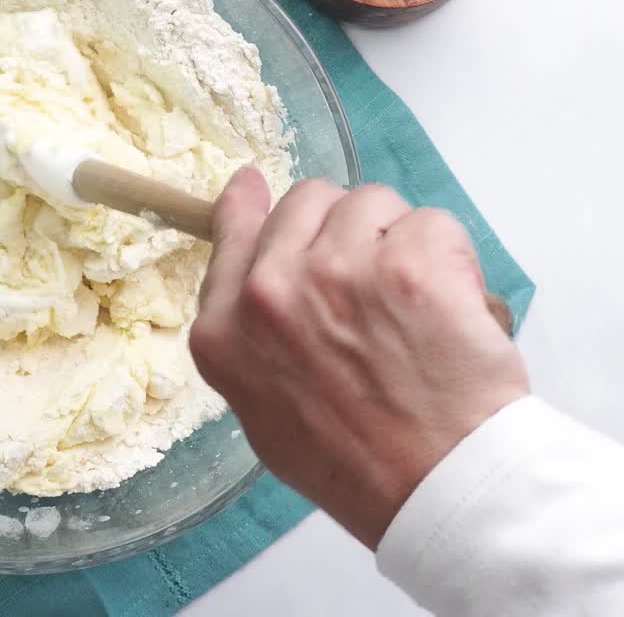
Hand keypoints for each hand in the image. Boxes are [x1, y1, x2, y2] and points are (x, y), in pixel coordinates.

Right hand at [188, 168, 529, 548]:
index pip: (231, 228)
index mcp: (224, 330)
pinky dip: (450, 259)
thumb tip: (248, 270)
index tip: (253, 187)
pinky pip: (432, 223)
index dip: (250, 203)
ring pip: (374, 202)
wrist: (433, 488)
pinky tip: (449, 309)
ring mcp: (338, 271)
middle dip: (342, 228)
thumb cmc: (350, 461)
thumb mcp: (259, 406)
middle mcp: (269, 290)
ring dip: (397, 239)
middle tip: (371, 284)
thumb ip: (246, 332)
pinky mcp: (410, 265)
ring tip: (413, 304)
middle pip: (308, 199)